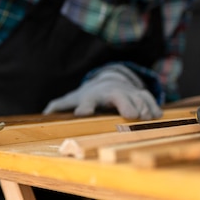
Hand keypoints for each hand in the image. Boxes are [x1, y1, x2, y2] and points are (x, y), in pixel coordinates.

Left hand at [43, 65, 162, 119]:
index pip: (86, 100)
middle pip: (118, 96)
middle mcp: (110, 92)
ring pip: (136, 97)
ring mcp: (126, 91)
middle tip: (131, 115)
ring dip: (142, 107)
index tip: (83, 113)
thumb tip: (43, 114)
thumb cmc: (89, 95)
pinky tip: (156, 116)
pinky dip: (153, 106)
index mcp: (92, 96)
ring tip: (146, 118)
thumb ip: (58, 106)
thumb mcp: (73, 99)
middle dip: (125, 104)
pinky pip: (148, 98)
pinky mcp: (139, 94)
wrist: (109, 81)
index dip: (84, 106)